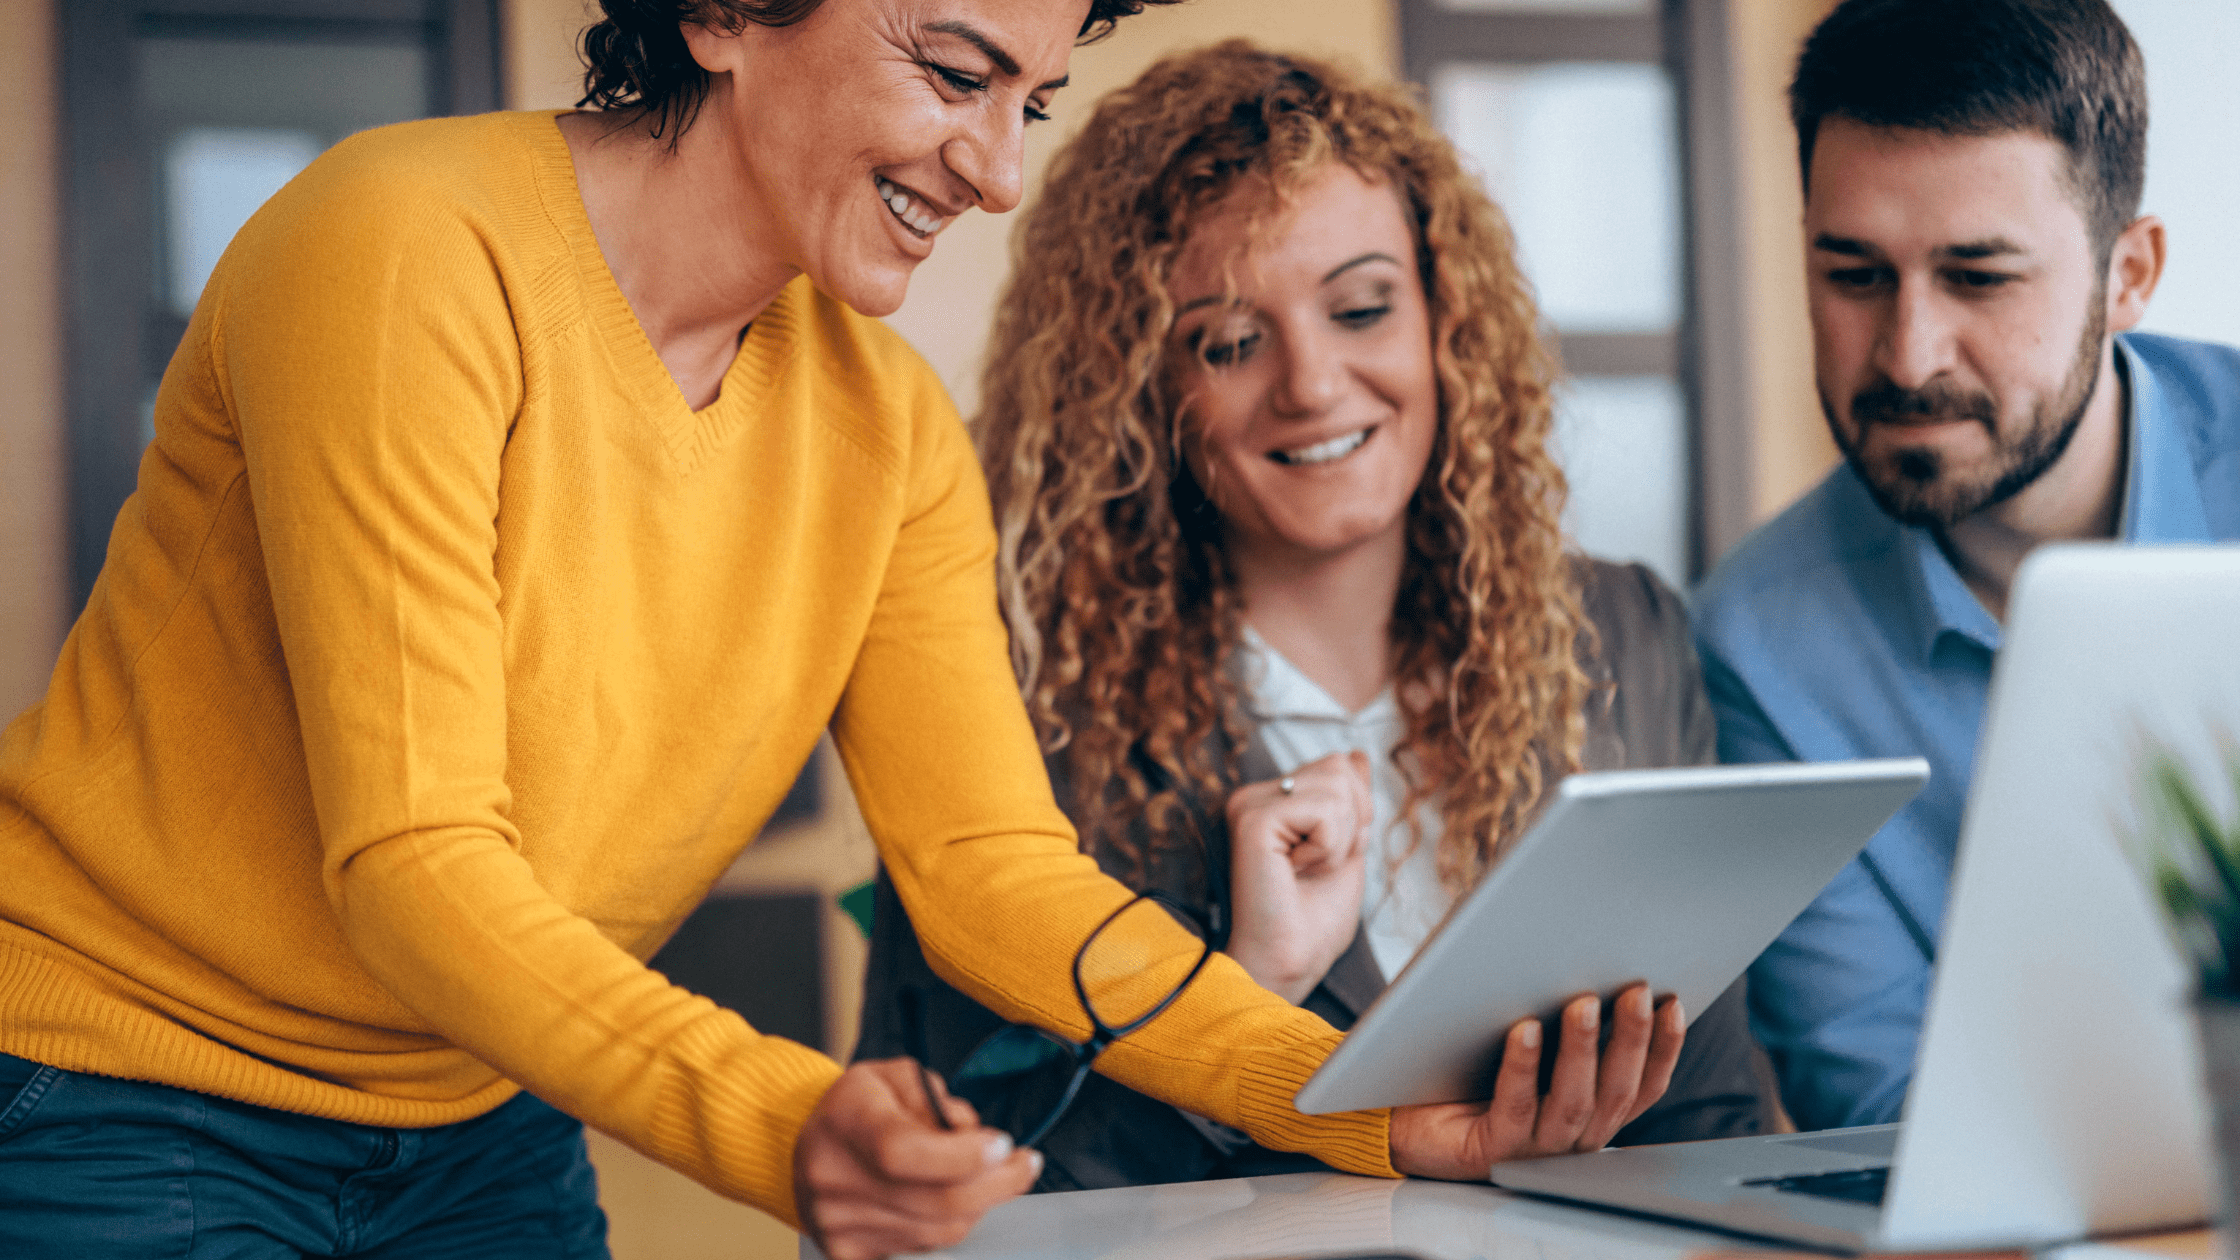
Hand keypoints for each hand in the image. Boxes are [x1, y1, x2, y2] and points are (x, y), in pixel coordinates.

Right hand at [792, 1058, 1040, 1259]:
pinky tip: (956, 1203)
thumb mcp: (894, 1076)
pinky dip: (948, 1227)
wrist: (807, 1144)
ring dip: (977, 1206)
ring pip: (938, 1231)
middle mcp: (833, 1177)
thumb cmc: (859, 1108)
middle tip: (1025, 1164)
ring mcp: (837, 1224)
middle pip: (934, 1201)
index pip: (905, 1150)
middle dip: (997, 1184)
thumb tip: (973, 1134)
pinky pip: (922, 1250)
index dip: (963, 1155)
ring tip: (987, 1177)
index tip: (1004, 1145)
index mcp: (846, 1122)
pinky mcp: (847, 1254)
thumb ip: (937, 1098)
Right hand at [1223, 751, 1373, 1002]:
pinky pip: (1324, 810)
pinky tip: (1297, 870)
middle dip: (1351, 823)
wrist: (1291, 963)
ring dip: (1339, 839)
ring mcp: (1250, 804)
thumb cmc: (1312, 921)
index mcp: (1272, 800)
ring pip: (1337, 786)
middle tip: (1317, 866)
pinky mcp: (1253, 820)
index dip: (1355, 814)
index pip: (1338, 766)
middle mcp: (1254, 796)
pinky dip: (1328, 847)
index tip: (1325, 859)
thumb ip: (1350, 800)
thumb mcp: (1346, 847)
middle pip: (1339, 768)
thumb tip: (1357, 755)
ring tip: (1307, 869)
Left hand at [1389, 984, 1684, 1179]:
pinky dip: (1522, 1067)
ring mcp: (1534, 1148)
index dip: (1663, 1048)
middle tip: (1636, 990)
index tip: (1673, 1002)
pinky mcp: (1493, 1149)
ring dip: (1583, 1050)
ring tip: (1583, 1002)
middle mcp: (1571, 1136)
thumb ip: (1560, 1019)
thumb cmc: (1469, 1072)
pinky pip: (1514, 1107)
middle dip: (1631, 1039)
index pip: (1642, 1086)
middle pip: (1615, 1091)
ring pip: (1573, 1102)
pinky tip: (1524, 1030)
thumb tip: (1584, 958)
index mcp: (1589, 1113)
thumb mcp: (1526, 1043)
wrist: (1406, 1117)